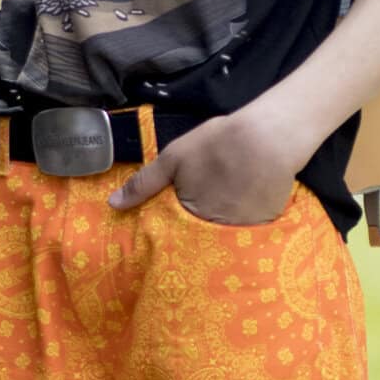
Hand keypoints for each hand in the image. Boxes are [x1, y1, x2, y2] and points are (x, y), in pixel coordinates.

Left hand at [108, 107, 297, 225]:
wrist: (267, 139)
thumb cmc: (216, 145)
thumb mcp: (173, 158)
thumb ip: (143, 184)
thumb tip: (112, 205)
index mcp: (188, 219)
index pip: (173, 237)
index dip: (173, 229)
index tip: (173, 225)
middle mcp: (213, 233)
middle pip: (199, 241)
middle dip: (196, 233)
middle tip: (205, 209)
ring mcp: (241, 234)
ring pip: (224, 240)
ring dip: (221, 230)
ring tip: (226, 208)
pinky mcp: (264, 229)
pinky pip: (248, 234)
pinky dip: (244, 224)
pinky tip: (246, 206)